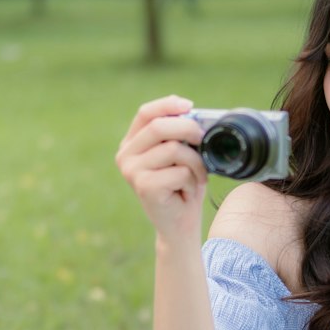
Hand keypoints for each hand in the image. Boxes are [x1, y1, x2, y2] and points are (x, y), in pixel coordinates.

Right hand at [115, 93, 206, 239]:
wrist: (179, 224)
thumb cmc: (183, 187)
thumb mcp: (181, 155)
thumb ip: (180, 134)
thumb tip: (191, 111)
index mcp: (132, 143)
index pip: (145, 113)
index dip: (168, 105)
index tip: (189, 106)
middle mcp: (126, 155)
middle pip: (159, 126)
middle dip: (188, 129)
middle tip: (203, 141)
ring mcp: (132, 171)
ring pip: (173, 149)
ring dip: (195, 162)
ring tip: (197, 176)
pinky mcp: (144, 186)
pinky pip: (179, 171)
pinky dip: (192, 180)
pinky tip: (187, 191)